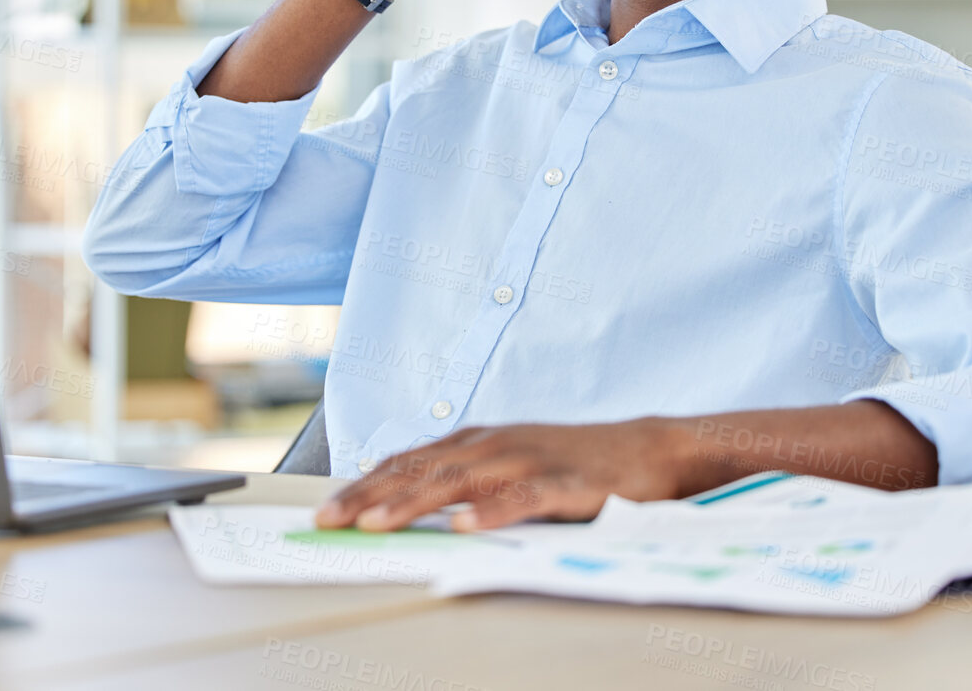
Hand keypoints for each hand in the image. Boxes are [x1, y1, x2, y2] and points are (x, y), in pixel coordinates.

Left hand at [312, 418, 685, 532]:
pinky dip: (494, 511)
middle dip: (370, 495)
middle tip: (330, 521)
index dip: (363, 485)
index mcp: (476, 443)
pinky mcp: (566, 482)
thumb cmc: (570, 463)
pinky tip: (467, 527)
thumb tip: (402, 506)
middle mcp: (495, 445)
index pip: (407, 463)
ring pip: (462, 481)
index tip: (325, 512)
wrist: (647, 450)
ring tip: (377, 523)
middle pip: (422, 470)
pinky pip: (525, 498)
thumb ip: (462, 480)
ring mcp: (529, 460)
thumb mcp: (507, 465)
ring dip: (415, 502)